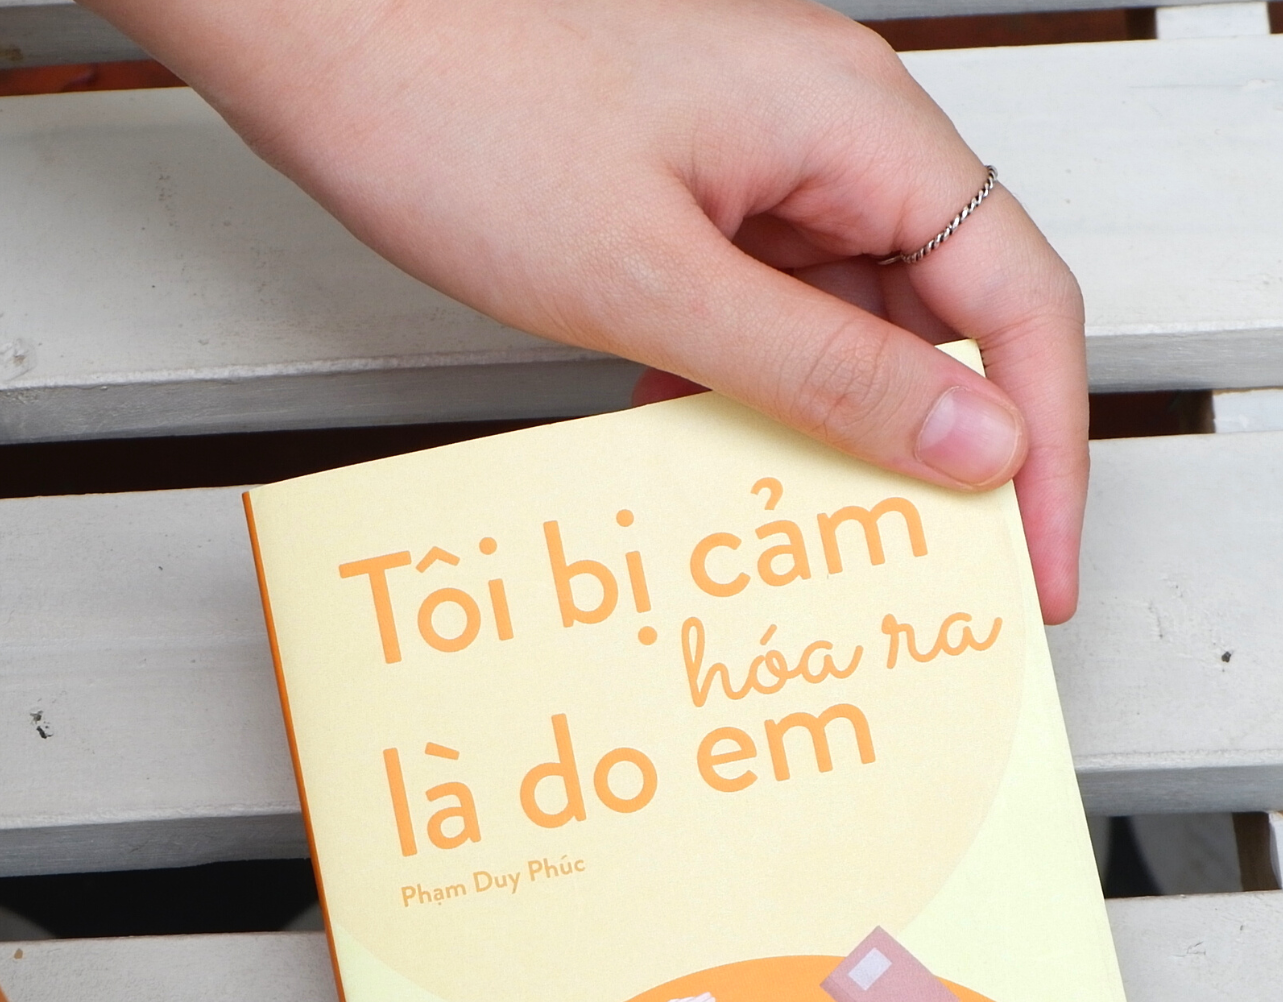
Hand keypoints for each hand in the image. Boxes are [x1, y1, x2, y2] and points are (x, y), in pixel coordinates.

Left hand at [88, 0, 1087, 619]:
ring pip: (845, 320)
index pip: (1014, 300)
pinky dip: (751, 394)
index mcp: (855, 124)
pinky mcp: (682, 193)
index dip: (1043, 444)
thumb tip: (969, 442)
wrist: (326, 39)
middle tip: (932, 580)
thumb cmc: (461, 115)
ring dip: (837, 432)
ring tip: (822, 545)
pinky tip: (714, 463)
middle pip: (944, 312)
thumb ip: (821, 372)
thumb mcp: (654, 284)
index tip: (1035, 564)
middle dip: (944, 451)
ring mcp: (751, 159)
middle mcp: (825, 130)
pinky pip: (759, 308)